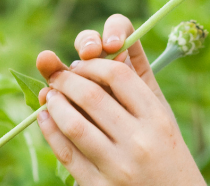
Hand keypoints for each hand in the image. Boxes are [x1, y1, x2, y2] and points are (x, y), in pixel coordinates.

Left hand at [33, 15, 204, 185]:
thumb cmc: (165, 150)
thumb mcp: (161, 113)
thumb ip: (136, 79)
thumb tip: (102, 44)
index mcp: (156, 116)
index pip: (117, 73)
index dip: (92, 62)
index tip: (80, 62)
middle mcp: (139, 140)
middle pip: (90, 94)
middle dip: (65, 79)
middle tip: (55, 75)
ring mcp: (119, 165)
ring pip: (73, 123)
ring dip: (53, 103)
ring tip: (48, 95)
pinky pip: (65, 151)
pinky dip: (49, 129)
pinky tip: (44, 117)